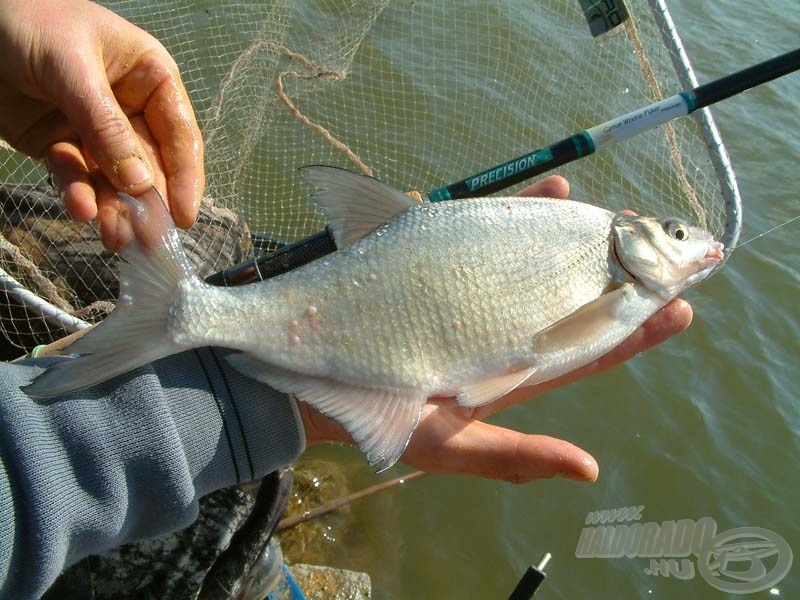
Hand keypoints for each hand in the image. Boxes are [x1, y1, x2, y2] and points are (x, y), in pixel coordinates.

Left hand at [0, 0, 203, 249]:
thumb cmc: (29, 19)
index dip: (184, 177)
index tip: (184, 216)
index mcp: (149, 78)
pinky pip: (74, 175)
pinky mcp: (59, 144)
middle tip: (149, 240)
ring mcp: (93, 128)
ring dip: (114, 208)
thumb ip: (105, 126)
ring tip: (115, 238)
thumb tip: (139, 184)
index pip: (179, 134)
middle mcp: (128, 107)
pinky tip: (80, 210)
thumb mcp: (72, 68)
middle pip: (148, 164)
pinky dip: (77, 194)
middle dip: (147, 202)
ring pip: (112, 178)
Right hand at [297, 175, 692, 482]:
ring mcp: (476, 293)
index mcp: (512, 373)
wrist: (318, 375)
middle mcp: (501, 329)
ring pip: (536, 261)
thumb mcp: (450, 447)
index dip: (631, 335)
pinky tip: (551, 190)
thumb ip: (516, 457)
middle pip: (571, 301)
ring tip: (614, 215)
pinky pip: (489, 232)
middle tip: (664, 256)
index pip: (583, 352)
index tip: (677, 312)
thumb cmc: (383, 417)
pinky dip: (519, 211)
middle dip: (617, 279)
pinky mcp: (445, 263)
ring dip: (575, 238)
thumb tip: (588, 469)